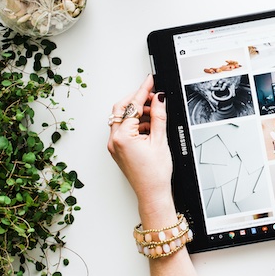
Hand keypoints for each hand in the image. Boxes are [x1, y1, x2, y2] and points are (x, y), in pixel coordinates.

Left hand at [107, 75, 172, 217]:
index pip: (132, 106)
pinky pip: (123, 129)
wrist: (152, 194)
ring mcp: (114, 145)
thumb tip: (159, 99)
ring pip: (121, 118)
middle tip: (152, 95)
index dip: (143, 90)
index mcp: (122, 137)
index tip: (150, 81)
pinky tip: (149, 126)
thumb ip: (158, 116)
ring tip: (154, 115)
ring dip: (136, 113)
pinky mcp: (118, 149)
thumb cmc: (155, 174)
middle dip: (136, 100)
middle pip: (121, 109)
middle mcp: (114, 140)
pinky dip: (135, 124)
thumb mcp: (160, 140)